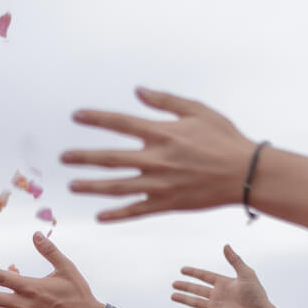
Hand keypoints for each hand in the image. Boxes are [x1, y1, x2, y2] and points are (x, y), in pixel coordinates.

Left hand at [61, 88, 255, 222]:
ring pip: (117, 187)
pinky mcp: (166, 204)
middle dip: (84, 158)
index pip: (121, 124)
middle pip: (111, 159)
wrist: (245, 174)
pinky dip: (117, 215)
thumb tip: (137, 91)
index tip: (75, 116)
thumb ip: (165, 101)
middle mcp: (156, 160)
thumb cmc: (224, 138)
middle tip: (63, 158)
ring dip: (92, 187)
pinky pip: (136, 211)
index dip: (96, 119)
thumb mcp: (197, 110)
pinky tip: (99, 216)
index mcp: (163, 133)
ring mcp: (159, 184)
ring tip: (72, 186)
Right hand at [171, 245, 270, 307]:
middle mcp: (218, 295)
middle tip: (174, 283)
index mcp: (224, 283)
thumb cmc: (257, 296)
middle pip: (197, 289)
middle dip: (185, 286)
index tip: (183, 269)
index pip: (205, 276)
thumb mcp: (246, 274)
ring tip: (172, 296)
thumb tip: (225, 245)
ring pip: (195, 302)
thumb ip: (235, 260)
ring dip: (184, 299)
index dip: (194, 273)